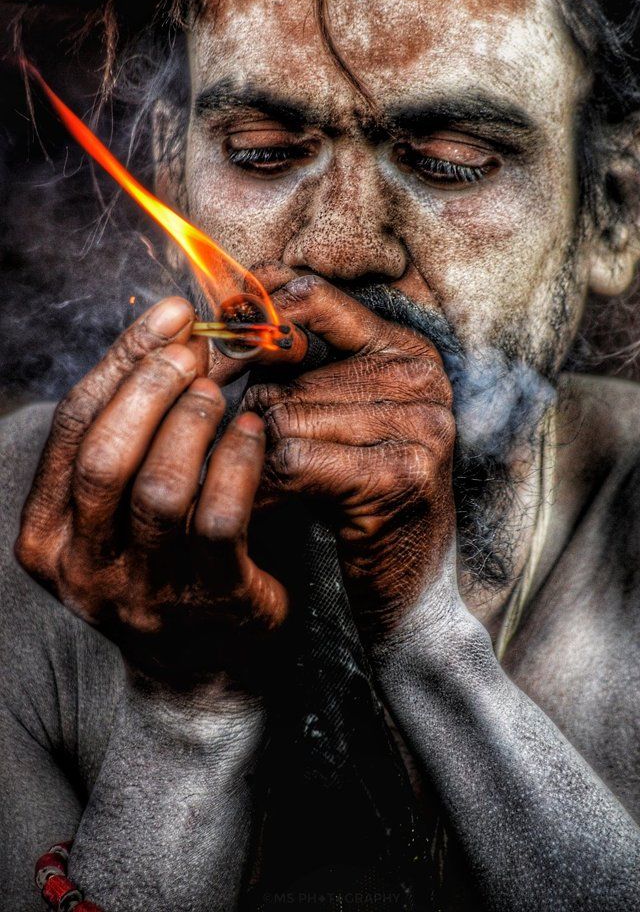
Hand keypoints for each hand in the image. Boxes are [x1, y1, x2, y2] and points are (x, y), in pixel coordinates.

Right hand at [15, 297, 287, 681]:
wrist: (199, 661)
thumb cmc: (161, 555)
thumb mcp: (122, 501)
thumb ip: (130, 433)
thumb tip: (172, 335)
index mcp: (48, 532)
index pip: (73, 428)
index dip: (121, 361)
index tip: (168, 315)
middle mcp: (82, 566)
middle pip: (105, 457)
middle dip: (153, 388)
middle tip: (196, 349)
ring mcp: (141, 593)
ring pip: (159, 491)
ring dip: (194, 425)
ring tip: (221, 391)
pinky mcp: (206, 604)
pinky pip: (219, 523)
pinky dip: (237, 467)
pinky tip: (254, 433)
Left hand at [243, 275, 455, 639]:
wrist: (412, 585)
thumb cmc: (358, 495)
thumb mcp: (334, 418)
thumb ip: (295, 370)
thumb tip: (218, 322)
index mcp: (403, 347)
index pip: (312, 296)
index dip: (251, 313)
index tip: (210, 333)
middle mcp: (419, 376)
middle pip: (284, 373)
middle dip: (246, 418)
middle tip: (235, 455)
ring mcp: (417, 423)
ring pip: (282, 416)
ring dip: (250, 460)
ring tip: (251, 487)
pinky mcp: (400, 473)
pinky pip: (292, 460)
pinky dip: (263, 487)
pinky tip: (262, 507)